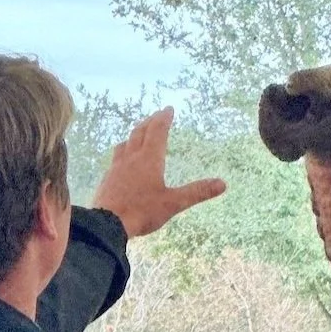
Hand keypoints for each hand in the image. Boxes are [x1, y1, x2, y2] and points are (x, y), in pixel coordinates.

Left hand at [91, 108, 225, 238]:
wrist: (108, 222)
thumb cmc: (143, 211)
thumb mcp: (174, 203)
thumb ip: (197, 192)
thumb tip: (223, 183)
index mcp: (149, 159)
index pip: (158, 132)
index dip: (164, 119)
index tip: (168, 109)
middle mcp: (131, 158)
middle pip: (140, 133)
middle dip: (149, 122)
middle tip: (156, 115)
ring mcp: (116, 166)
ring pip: (125, 143)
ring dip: (134, 134)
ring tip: (139, 133)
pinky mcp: (108, 177)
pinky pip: (116, 157)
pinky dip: (123, 151)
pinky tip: (123, 160)